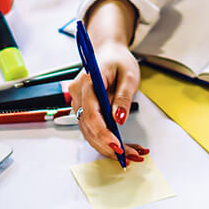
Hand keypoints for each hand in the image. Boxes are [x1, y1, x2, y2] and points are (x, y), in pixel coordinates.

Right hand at [67, 20, 148, 162]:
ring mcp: (78, 103)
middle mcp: (77, 95)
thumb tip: (119, 119)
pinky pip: (92, 129)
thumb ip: (123, 97)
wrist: (107, 52)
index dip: (103, 133)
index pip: (92, 113)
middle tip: (130, 156)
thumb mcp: (129, 75)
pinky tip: (123, 147)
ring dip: (109, 147)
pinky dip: (107, 141)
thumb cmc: (118, 60)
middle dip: (109, 145)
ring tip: (131, 154)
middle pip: (89, 127)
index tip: (117, 146)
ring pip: (90, 132)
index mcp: (88, 82)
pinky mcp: (83, 110)